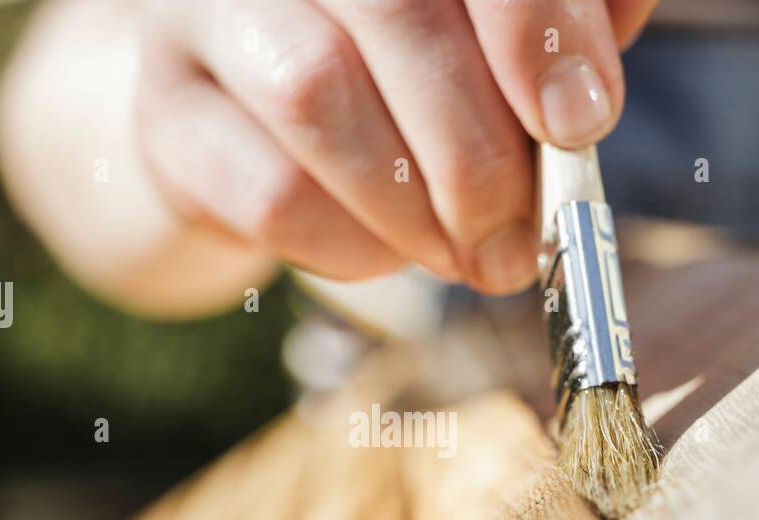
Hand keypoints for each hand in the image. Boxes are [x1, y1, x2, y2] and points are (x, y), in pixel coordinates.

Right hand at [136, 0, 658, 293]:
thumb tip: (591, 83)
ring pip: (317, 99)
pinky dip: (354, 246)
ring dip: (417, 208)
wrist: (243, 107)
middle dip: (480, 149)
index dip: (534, 26)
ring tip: (469, 257)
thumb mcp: (484, 28)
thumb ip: (554, 25)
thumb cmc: (392, 59)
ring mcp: (203, 15)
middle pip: (393, 11)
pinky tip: (391, 255)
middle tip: (523, 238)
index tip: (582, 121)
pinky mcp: (166, 114)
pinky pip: (271, 193)